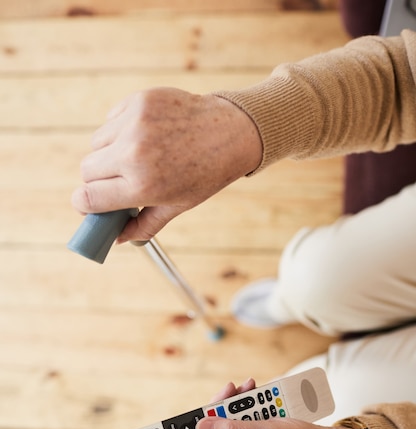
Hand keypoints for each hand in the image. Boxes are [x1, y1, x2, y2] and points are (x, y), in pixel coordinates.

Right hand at [71, 88, 261, 241]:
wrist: (231, 132)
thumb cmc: (205, 174)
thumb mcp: (177, 206)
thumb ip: (143, 225)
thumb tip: (117, 240)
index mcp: (142, 185)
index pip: (87, 198)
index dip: (84, 204)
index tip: (88, 204)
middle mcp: (134, 154)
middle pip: (86, 170)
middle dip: (97, 179)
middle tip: (117, 181)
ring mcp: (134, 124)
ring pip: (96, 144)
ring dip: (108, 153)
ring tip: (136, 156)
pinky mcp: (137, 102)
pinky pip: (110, 121)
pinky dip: (119, 131)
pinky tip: (144, 135)